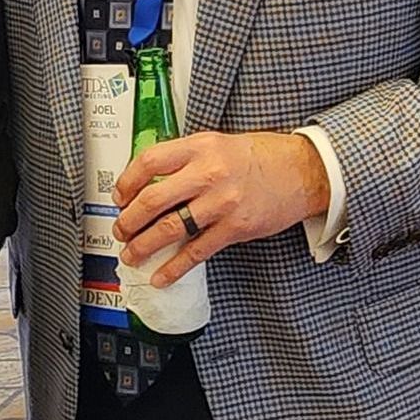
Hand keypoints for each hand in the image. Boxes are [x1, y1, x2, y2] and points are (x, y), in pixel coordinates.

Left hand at [111, 131, 330, 288]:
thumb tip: (150, 180)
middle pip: (153, 199)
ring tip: (132, 254)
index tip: (119, 196)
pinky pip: (197, 251)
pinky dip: (175, 267)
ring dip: (144, 245)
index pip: (149, 161)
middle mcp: (208, 173)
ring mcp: (222, 202)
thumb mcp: (216, 143)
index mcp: (199, 147)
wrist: (301, 171)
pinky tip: (161, 275)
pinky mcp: (236, 228)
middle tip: (120, 231)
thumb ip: (185, 158)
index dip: (127, 182)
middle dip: (129, 220)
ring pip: (170, 228)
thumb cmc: (259, 156)